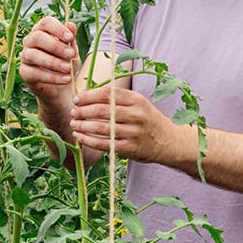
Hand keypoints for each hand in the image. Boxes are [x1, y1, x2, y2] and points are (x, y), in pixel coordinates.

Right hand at [19, 17, 77, 104]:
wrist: (61, 88)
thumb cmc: (65, 64)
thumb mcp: (72, 51)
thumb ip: (71, 39)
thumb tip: (71, 25)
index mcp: (42, 31)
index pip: (45, 23)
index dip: (57, 29)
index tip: (70, 38)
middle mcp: (30, 41)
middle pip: (37, 37)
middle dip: (55, 46)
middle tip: (71, 55)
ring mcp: (25, 56)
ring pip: (33, 55)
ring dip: (52, 62)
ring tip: (68, 69)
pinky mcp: (24, 72)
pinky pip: (34, 73)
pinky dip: (51, 77)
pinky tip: (65, 79)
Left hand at [70, 85, 184, 163]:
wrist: (169, 141)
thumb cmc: (148, 120)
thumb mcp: (138, 103)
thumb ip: (117, 99)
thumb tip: (87, 95)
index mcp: (136, 99)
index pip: (108, 93)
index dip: (89, 96)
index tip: (77, 98)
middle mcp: (136, 115)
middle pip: (102, 110)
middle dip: (83, 111)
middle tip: (73, 112)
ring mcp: (133, 132)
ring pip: (100, 127)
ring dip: (83, 125)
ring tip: (74, 124)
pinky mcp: (130, 148)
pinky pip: (103, 143)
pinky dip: (88, 140)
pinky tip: (79, 137)